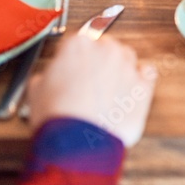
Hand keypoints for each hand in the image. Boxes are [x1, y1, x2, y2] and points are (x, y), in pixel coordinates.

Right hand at [26, 30, 156, 146]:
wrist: (77, 142)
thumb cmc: (57, 118)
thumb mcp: (36, 90)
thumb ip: (48, 75)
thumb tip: (52, 78)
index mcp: (77, 45)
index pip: (77, 42)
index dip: (73, 58)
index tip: (72, 68)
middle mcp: (106, 50)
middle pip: (105, 46)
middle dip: (97, 61)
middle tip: (89, 81)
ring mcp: (128, 66)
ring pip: (127, 57)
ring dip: (119, 68)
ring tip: (107, 90)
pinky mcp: (143, 86)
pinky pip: (147, 74)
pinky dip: (140, 79)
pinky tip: (131, 89)